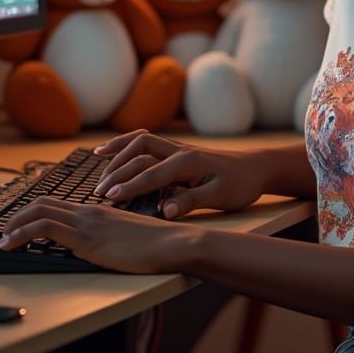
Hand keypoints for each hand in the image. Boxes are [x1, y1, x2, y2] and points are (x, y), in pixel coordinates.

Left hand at [0, 197, 192, 273]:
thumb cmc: (159, 246)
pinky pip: (44, 228)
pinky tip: (9, 245)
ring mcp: (86, 223)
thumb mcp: (129, 240)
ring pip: (38, 212)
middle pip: (42, 203)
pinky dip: (20, 233)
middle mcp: (89, 212)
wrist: (174, 244)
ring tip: (0, 240)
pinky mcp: (86, 238)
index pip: (58, 203)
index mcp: (99, 211)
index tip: (19, 223)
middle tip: (4, 230)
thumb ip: (112, 239)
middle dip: (17, 216)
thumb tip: (102, 250)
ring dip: (13, 225)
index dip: (34, 211)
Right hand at [93, 129, 266, 220]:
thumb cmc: (240, 185)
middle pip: (140, 154)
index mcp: (188, 163)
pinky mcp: (175, 150)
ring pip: (140, 142)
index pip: (153, 173)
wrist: (255, 168)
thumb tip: (163, 211)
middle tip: (99, 192)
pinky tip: (107, 150)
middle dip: (118, 171)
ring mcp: (177, 148)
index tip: (111, 197)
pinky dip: (124, 143)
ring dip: (117, 153)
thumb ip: (191, 203)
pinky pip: (144, 141)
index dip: (131, 185)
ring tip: (97, 167)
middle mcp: (179, 150)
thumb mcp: (220, 197)